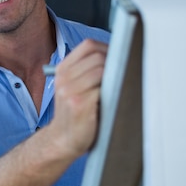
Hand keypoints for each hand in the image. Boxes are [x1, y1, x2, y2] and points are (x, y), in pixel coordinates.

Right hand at [50, 39, 107, 157]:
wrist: (63, 139)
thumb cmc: (74, 113)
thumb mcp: (72, 87)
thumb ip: (86, 71)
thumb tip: (116, 55)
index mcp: (62, 70)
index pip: (87, 46)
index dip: (107, 47)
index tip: (118, 56)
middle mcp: (63, 78)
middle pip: (97, 56)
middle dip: (114, 62)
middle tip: (123, 73)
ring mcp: (69, 91)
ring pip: (100, 70)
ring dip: (114, 76)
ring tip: (118, 86)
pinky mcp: (79, 104)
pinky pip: (102, 88)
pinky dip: (113, 90)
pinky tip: (115, 97)